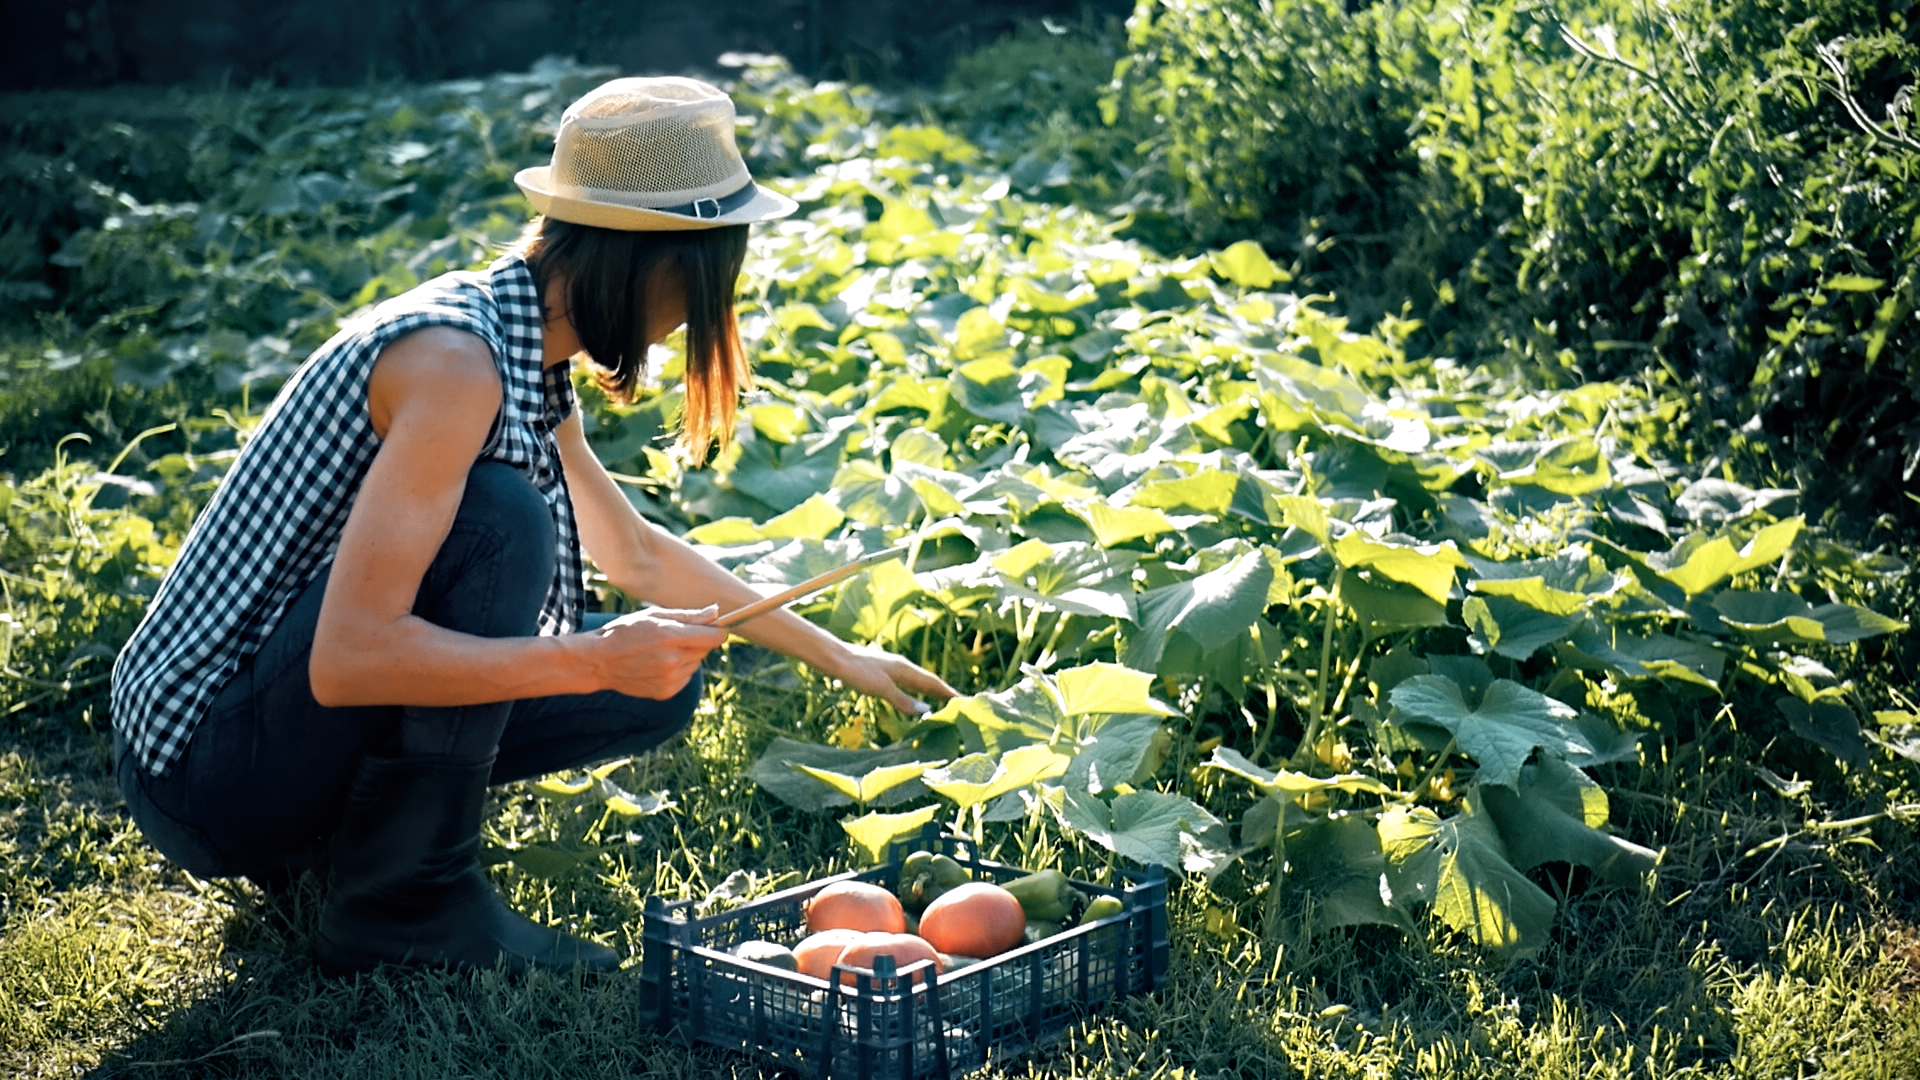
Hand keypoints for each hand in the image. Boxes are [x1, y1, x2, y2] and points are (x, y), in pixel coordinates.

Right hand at [591, 605, 727, 699]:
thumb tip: (715, 612)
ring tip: (662, 651)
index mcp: (670, 636)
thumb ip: (688, 616)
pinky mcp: (666, 692)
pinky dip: (678, 670)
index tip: (715, 627)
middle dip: (698, 641)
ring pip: (696, 664)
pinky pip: (685, 678)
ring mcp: (670, 679)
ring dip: (687, 656)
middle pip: (705, 650)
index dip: (718, 630)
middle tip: (675, 636)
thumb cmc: (625, 632)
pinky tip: (658, 665)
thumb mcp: (654, 615)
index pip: (713, 637)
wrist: (600, 661)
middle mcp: (673, 660)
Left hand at [819, 642, 957, 715]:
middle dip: (943, 691)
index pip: (932, 682)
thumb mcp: (882, 689)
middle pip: (927, 680)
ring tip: (941, 700)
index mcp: (905, 669)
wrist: (835, 659)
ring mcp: (892, 668)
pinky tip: (912, 695)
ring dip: (930, 691)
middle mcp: (901, 666)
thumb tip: (926, 710)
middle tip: (958, 703)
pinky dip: (916, 690)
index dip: (948, 692)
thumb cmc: (858, 672)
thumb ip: (903, 699)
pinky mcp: (882, 672)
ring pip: (916, 681)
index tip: (963, 700)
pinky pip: (906, 683)